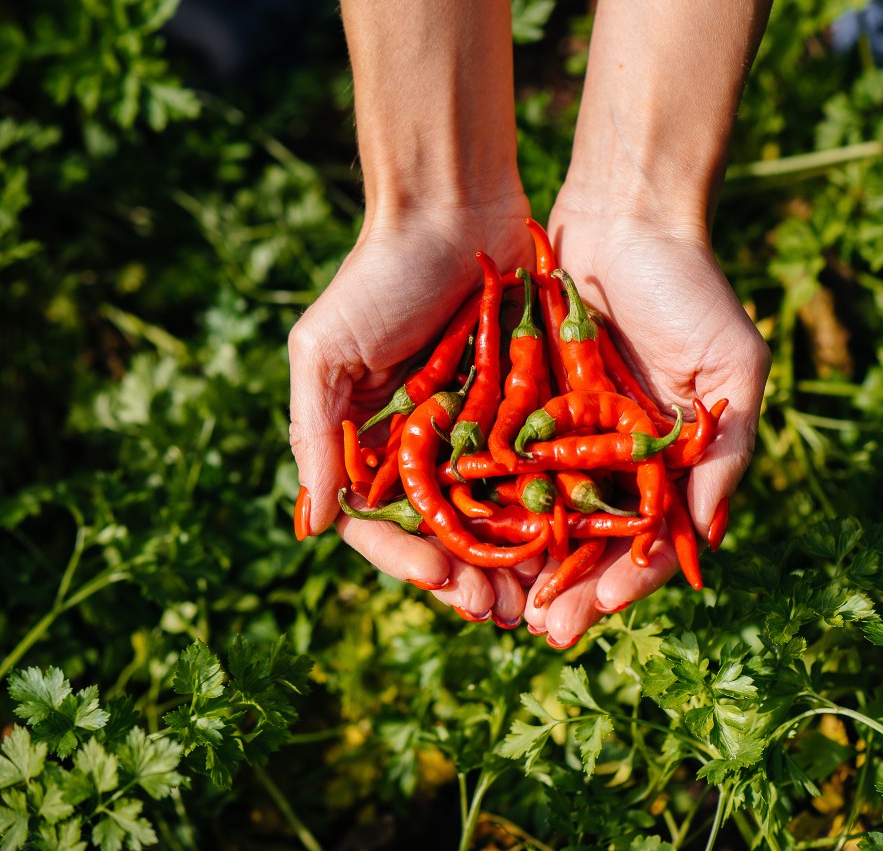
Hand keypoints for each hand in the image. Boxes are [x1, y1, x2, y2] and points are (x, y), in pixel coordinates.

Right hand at [288, 198, 542, 623]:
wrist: (453, 208)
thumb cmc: (377, 277)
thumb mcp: (325, 352)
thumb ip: (315, 436)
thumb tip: (311, 527)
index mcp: (373, 445)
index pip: (382, 523)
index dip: (405, 559)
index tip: (436, 579)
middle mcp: (426, 451)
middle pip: (444, 535)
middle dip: (467, 577)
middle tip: (496, 610)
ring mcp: (479, 436)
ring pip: (497, 519)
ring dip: (513, 564)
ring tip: (535, 600)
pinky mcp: (530, 414)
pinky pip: (540, 475)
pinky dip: (552, 514)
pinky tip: (570, 547)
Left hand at [520, 204, 770, 646]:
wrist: (623, 216)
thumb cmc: (690, 288)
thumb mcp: (730, 365)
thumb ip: (725, 450)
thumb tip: (710, 536)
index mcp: (668, 463)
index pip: (652, 538)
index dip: (628, 578)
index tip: (600, 608)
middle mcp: (615, 461)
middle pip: (590, 543)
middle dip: (567, 589)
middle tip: (540, 630)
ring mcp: (566, 438)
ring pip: (540, 518)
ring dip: (521, 565)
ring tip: (497, 605)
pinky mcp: (520, 409)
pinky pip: (501, 468)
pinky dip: (486, 505)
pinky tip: (465, 540)